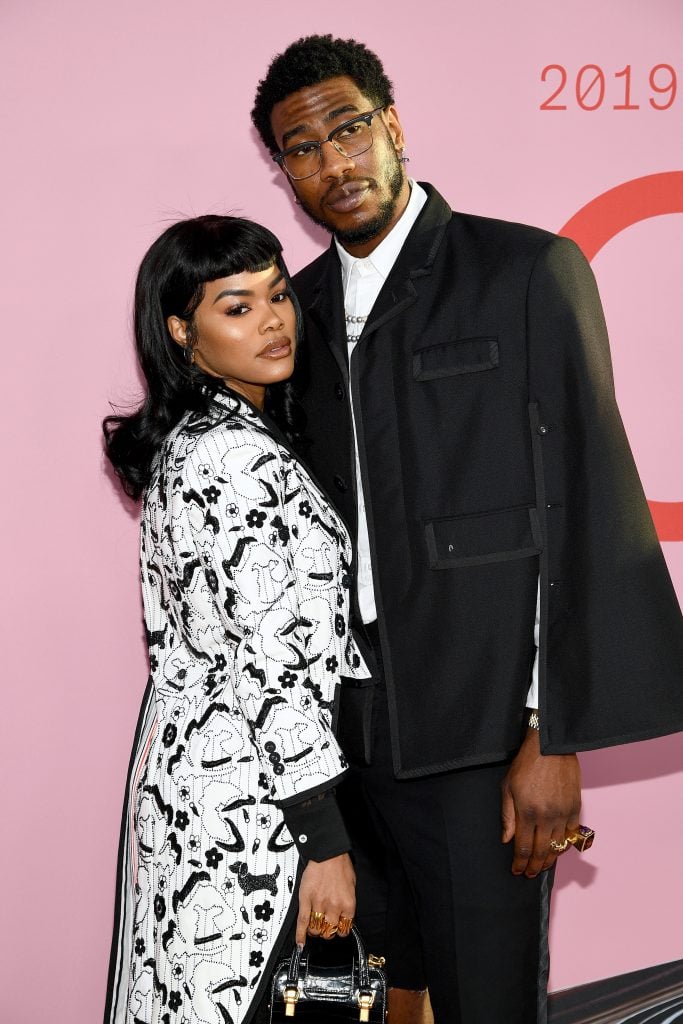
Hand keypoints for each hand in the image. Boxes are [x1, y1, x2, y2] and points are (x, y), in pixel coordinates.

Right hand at [295, 853, 355, 943]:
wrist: (329, 853)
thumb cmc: (341, 866)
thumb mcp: (351, 887)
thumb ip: (346, 903)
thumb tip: (343, 915)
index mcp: (348, 904)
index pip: (345, 928)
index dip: (340, 931)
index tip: (337, 930)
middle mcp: (334, 906)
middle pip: (329, 931)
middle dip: (327, 932)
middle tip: (325, 928)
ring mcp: (319, 904)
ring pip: (316, 929)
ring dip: (315, 931)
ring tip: (314, 928)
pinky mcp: (306, 899)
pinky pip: (302, 921)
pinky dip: (300, 934)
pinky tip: (300, 942)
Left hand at [501, 726, 580, 877]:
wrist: (550, 747)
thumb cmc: (526, 764)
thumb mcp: (508, 787)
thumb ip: (507, 815)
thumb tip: (506, 839)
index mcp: (527, 812)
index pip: (523, 847)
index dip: (520, 863)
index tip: (517, 871)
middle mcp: (546, 817)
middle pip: (541, 851)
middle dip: (533, 866)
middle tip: (529, 874)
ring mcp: (563, 814)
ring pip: (557, 846)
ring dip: (549, 860)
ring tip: (542, 866)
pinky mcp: (575, 808)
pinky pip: (571, 834)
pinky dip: (564, 845)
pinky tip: (557, 849)